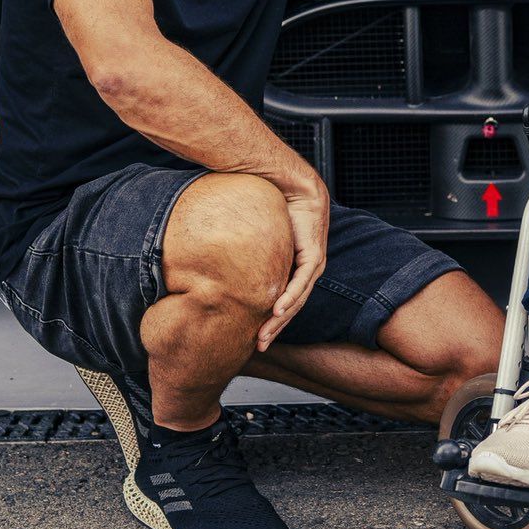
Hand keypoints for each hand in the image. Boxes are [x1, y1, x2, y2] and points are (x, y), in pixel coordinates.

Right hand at [257, 167, 329, 350]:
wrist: (285, 181)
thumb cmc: (266, 205)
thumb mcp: (253, 237)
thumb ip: (242, 254)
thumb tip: (214, 262)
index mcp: (292, 267)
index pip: (283, 301)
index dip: (270, 321)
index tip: (254, 338)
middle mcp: (306, 268)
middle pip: (291, 307)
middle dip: (274, 328)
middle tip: (259, 347)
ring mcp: (313, 263)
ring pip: (297, 300)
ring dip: (280, 319)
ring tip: (264, 337)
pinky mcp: (313, 254)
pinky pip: (301, 282)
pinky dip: (290, 297)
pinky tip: (277, 310)